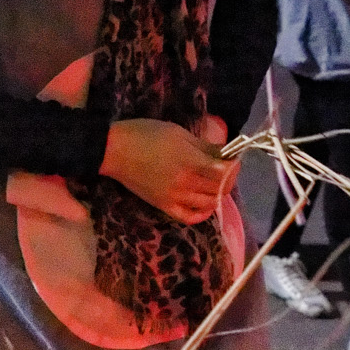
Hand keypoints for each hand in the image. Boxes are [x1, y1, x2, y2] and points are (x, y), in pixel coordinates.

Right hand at [100, 119, 235, 224]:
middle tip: (225, 168)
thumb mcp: (179, 132)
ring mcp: (175, 198)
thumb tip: (226, 153)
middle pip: (221, 189)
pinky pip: (189, 217)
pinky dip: (202, 213)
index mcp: (191, 162)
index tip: (233, 158)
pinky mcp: (164, 206)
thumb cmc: (146, 134)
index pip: (225, 172)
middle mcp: (186, 183)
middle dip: (229, 178)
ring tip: (215, 182)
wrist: (114, 150)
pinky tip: (205, 204)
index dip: (234, 165)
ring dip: (218, 194)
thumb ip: (205, 146)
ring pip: (209, 203)